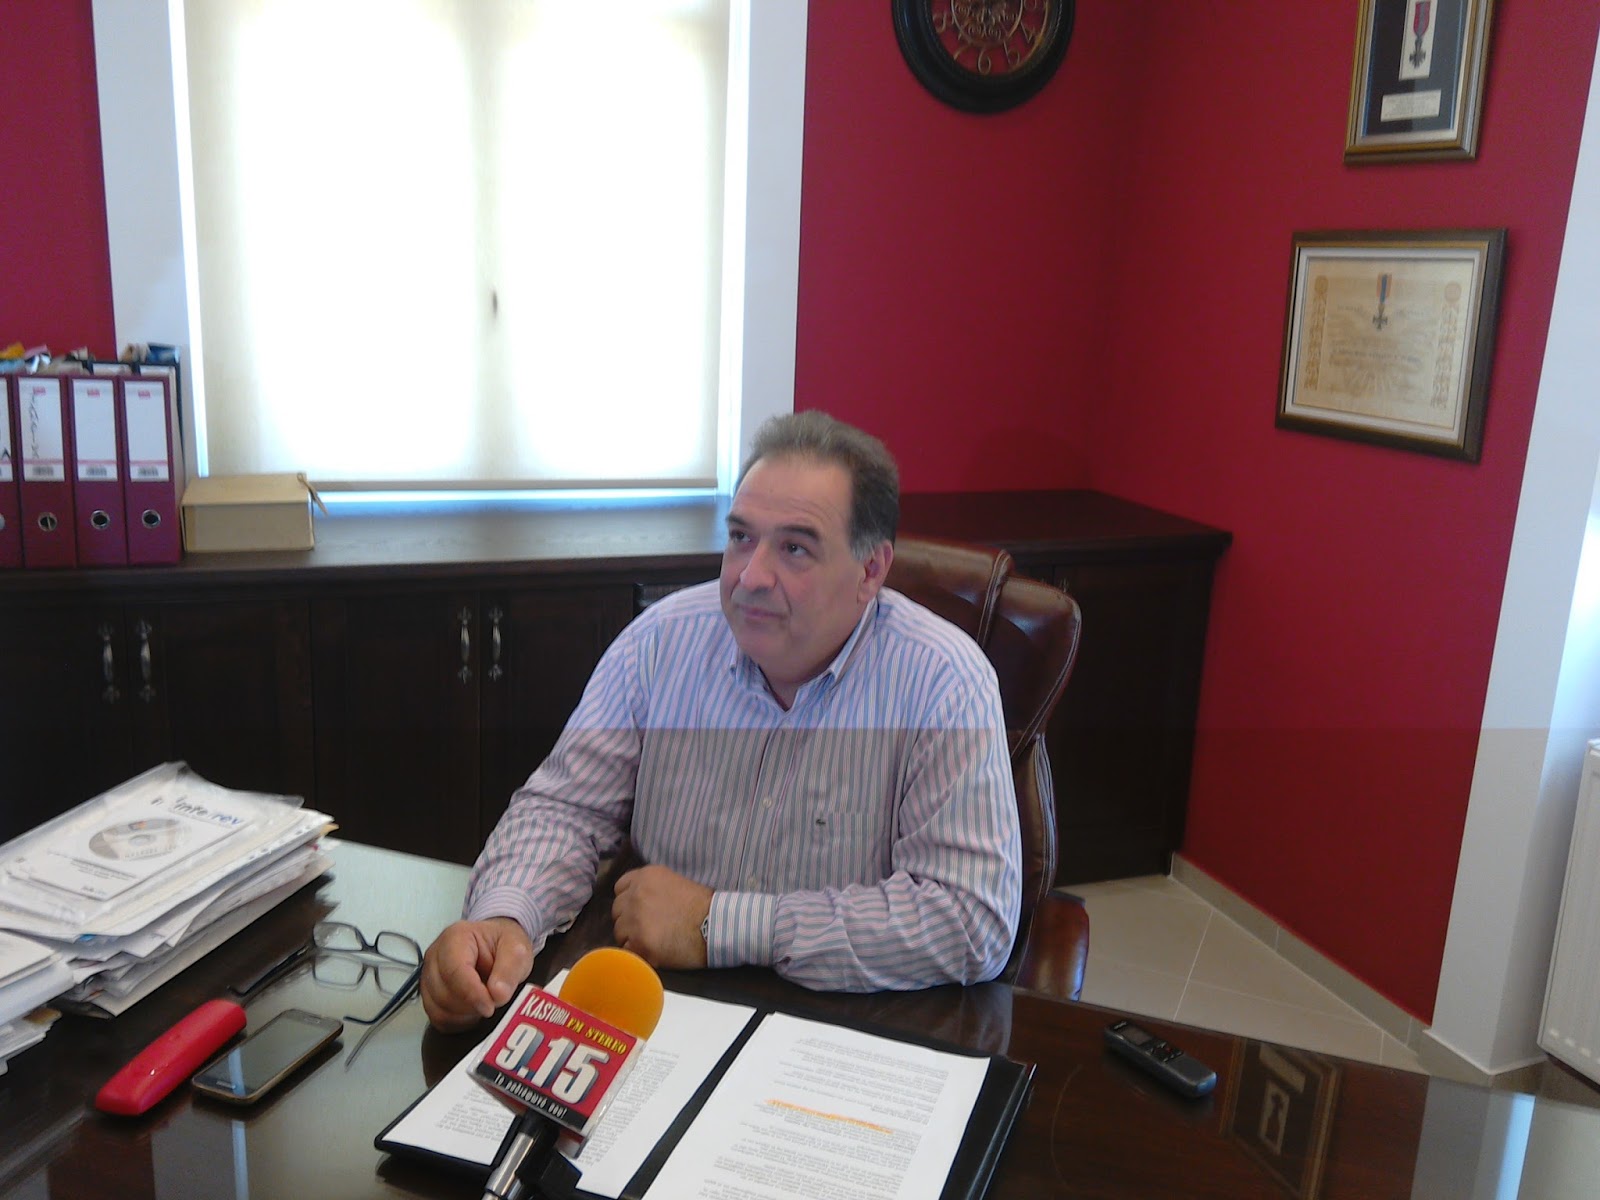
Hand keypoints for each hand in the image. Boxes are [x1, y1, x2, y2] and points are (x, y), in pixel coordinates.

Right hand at [420, 917, 533, 1032]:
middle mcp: (436, 956)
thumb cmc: (502, 944)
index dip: (472, 994)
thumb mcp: (517, 949)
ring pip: (438, 1009)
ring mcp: (429, 976)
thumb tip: (498, 994)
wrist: (496, 945)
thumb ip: (510, 969)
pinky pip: (437, 1018)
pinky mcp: (429, 995)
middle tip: (493, 1001)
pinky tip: (473, 1011)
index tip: (490, 1006)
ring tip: (484, 1002)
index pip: (454, 971)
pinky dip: (457, 1022)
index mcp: (455, 938)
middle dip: (471, 1005)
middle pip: (443, 993)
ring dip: (464, 1015)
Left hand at [611, 865, 711, 969]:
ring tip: (653, 941)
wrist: (716, 925)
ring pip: (619, 932)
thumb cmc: (702, 905)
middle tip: (648, 928)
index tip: (640, 909)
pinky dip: (637, 953)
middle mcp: (635, 895)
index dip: (629, 900)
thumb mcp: (673, 882)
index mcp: (645, 877)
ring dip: (632, 937)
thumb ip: (650, 887)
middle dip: (629, 920)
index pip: (619, 888)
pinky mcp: (640, 944)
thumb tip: (636, 900)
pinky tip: (653, 952)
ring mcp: (635, 920)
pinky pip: (627, 951)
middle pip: (617, 911)